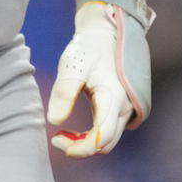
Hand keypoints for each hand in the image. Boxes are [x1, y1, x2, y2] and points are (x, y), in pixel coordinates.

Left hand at [46, 0, 152, 157]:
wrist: (106, 33)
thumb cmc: (88, 48)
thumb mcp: (72, 66)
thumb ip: (64, 93)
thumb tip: (54, 121)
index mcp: (114, 97)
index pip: (101, 138)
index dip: (79, 148)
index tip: (56, 140)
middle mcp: (125, 107)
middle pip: (105, 143)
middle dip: (80, 147)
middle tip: (57, 138)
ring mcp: (127, 109)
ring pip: (108, 139)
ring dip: (86, 142)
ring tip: (63, 133)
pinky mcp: (122, 108)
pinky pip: (109, 131)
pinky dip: (92, 135)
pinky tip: (75, 128)